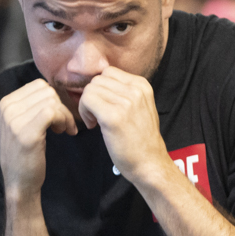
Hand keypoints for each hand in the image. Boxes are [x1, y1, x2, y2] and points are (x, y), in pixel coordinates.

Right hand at [0, 78, 77, 200]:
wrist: (19, 183)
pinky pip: (53, 112)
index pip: (39, 86)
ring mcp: (15, 120)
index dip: (54, 100)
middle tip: (63, 125)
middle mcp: (8, 108)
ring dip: (65, 115)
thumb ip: (30, 105)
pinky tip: (65, 132)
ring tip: (63, 130)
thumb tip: (50, 89)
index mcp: (6, 103)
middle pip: (47, 91)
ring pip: (52, 101)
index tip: (58, 117)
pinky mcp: (27, 133)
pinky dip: (64, 120)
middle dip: (61, 107)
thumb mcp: (21, 124)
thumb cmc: (25, 154)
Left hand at [77, 67, 169, 187]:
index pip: (109, 73)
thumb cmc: (141, 140)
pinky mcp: (113, 116)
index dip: (101, 89)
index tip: (103, 106)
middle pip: (98, 80)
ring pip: (90, 89)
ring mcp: (125, 102)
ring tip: (95, 121)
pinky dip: (84, 112)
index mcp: (142, 85)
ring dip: (87, 105)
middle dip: (92, 96)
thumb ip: (125, 93)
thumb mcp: (140, 107)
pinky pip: (87, 100)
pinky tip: (93, 125)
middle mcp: (135, 90)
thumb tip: (100, 84)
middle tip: (96, 115)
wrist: (150, 163)